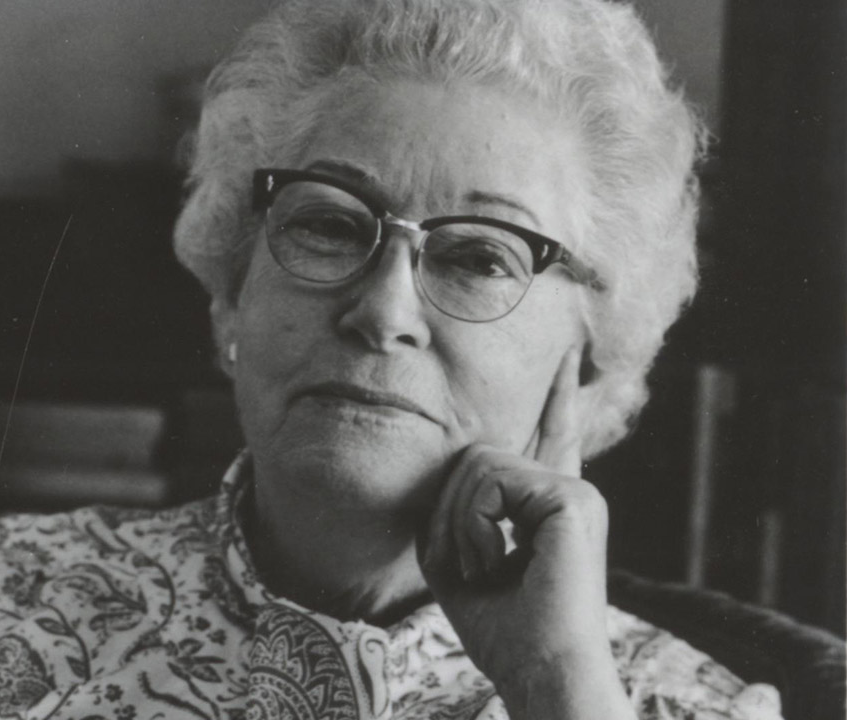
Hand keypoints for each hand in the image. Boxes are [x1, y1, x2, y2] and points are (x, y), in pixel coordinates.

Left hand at [417, 347, 632, 719]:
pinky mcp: (572, 499)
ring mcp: (576, 492)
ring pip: (476, 465)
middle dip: (451, 514)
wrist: (539, 670)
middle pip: (475, 458)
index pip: (551, 438)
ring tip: (487, 571)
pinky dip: (474, 528)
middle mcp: (569, 491)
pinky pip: (488, 485)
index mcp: (551, 506)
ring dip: (460, 526)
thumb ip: (458, 506)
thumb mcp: (460, 558)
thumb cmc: (503, 630)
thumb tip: (465, 461)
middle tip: (473, 570)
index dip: (556, 398)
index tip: (566, 357)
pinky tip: (498, 564)